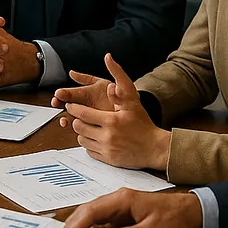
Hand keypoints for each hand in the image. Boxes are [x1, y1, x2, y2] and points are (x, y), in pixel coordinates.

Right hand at [59, 188, 202, 227]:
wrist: (189, 212)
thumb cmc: (172, 219)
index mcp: (122, 199)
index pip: (91, 212)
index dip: (75, 225)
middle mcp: (118, 199)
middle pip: (88, 210)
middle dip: (72, 225)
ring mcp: (120, 206)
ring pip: (94, 214)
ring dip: (80, 226)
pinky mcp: (124, 213)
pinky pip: (103, 220)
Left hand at [62, 54, 170, 169]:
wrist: (155, 148)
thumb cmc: (144, 124)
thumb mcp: (133, 102)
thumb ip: (120, 85)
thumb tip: (109, 69)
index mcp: (111, 121)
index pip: (81, 113)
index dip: (73, 108)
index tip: (71, 104)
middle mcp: (107, 136)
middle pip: (78, 127)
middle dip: (77, 120)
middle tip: (80, 115)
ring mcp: (107, 150)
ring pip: (81, 139)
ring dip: (82, 132)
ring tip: (88, 126)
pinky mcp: (107, 159)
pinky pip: (89, 151)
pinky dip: (89, 143)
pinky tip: (95, 137)